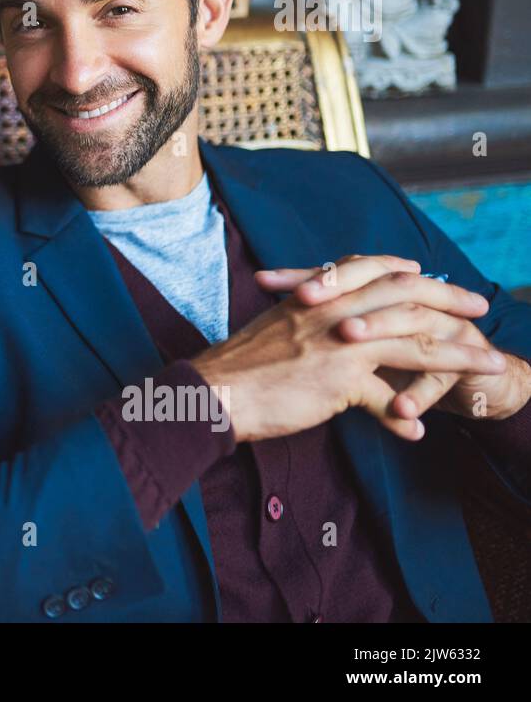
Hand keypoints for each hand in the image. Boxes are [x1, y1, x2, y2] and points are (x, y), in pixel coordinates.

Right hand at [192, 254, 505, 442]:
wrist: (214, 390)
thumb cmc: (237, 363)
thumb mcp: (275, 326)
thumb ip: (306, 319)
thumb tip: (324, 322)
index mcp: (315, 294)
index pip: (371, 269)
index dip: (407, 272)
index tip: (432, 277)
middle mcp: (332, 310)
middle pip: (406, 297)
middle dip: (450, 301)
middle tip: (480, 308)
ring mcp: (339, 344)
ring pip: (415, 342)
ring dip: (459, 355)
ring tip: (488, 365)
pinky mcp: (340, 380)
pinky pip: (388, 399)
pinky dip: (404, 418)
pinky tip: (416, 432)